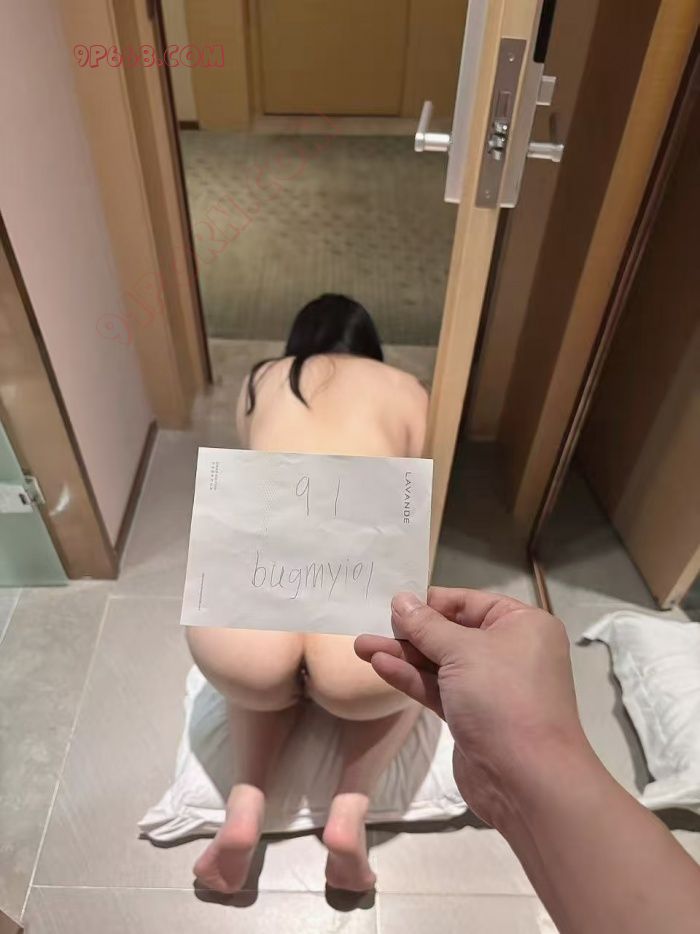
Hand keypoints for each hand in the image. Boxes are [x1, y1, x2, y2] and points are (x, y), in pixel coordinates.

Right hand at [355, 588, 584, 828]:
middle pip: (453, 632)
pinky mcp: (471, 716)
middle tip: (372, 624)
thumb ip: (427, 625)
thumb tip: (402, 600)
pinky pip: (438, 688)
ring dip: (403, 655)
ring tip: (361, 646)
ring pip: (440, 662)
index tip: (397, 602)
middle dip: (411, 631)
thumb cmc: (502, 697)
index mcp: (522, 626)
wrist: (526, 779)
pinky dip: (411, 677)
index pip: (470, 602)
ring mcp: (489, 687)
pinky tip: (380, 665)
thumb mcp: (462, 651)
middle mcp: (509, 652)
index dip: (433, 602)